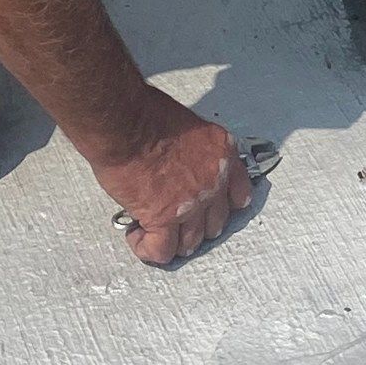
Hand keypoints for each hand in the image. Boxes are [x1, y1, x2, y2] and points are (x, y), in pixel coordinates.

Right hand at [93, 89, 252, 265]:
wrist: (126, 122)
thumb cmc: (146, 114)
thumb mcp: (188, 126)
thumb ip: (194, 151)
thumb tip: (180, 165)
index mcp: (222, 154)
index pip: (239, 193)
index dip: (221, 206)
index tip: (209, 209)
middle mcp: (214, 181)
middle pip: (215, 223)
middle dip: (195, 226)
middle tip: (175, 221)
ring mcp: (193, 202)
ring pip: (191, 241)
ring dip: (172, 240)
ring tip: (152, 231)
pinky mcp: (165, 218)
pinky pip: (163, 250)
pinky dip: (149, 249)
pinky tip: (137, 237)